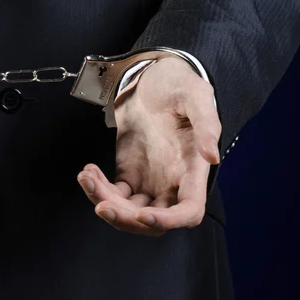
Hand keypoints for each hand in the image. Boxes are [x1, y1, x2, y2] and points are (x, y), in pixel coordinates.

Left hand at [77, 57, 220, 235]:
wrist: (152, 77)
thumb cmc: (177, 84)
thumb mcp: (195, 95)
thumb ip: (207, 124)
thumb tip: (213, 156)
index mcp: (192, 170)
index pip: (188, 211)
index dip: (168, 221)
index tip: (142, 215)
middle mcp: (172, 182)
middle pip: (153, 221)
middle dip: (126, 219)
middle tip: (101, 205)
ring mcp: (149, 181)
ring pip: (128, 211)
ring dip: (105, 203)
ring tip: (87, 177)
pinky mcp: (128, 174)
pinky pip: (113, 194)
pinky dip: (98, 189)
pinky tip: (87, 172)